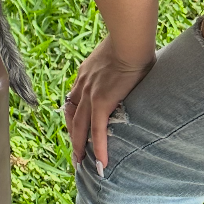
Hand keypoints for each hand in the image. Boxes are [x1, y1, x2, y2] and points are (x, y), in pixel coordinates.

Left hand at [64, 34, 153, 169]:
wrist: (130, 40)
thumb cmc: (131, 42)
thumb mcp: (116, 54)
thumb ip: (116, 64)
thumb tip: (130, 64)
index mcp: (86, 73)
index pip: (74, 99)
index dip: (74, 115)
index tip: (76, 126)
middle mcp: (83, 85)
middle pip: (72, 115)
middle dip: (73, 135)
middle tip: (76, 152)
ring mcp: (90, 94)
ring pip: (80, 127)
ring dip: (80, 146)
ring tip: (82, 163)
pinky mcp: (101, 102)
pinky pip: (98, 130)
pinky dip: (98, 147)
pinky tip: (102, 162)